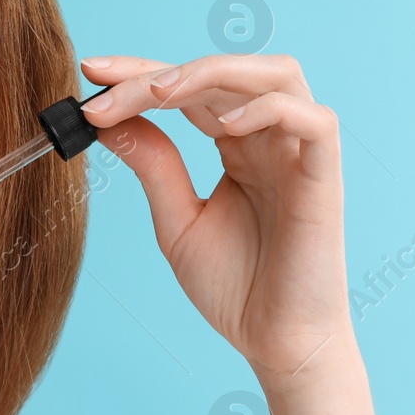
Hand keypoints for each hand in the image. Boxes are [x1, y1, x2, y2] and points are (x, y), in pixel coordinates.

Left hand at [77, 53, 353, 383]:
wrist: (274, 343)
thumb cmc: (235, 287)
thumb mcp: (177, 220)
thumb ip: (153, 166)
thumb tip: (108, 121)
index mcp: (237, 145)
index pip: (189, 88)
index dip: (141, 72)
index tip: (90, 72)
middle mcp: (270, 140)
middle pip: (222, 72)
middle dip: (159, 72)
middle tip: (104, 87)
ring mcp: (300, 155)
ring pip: (277, 75)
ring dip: (213, 72)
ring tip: (158, 93)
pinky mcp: (324, 179)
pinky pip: (315, 120)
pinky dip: (269, 109)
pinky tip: (224, 127)